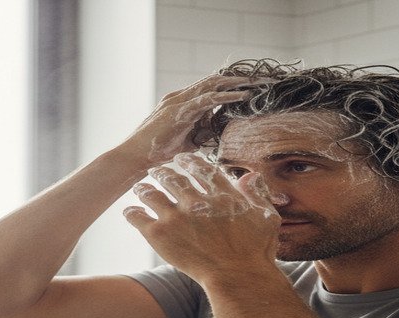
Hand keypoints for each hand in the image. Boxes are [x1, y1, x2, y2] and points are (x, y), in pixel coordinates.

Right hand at [119, 75, 270, 166]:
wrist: (135, 156)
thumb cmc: (157, 152)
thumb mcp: (187, 142)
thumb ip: (202, 134)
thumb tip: (221, 135)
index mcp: (184, 102)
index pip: (211, 87)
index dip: (232, 85)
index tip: (252, 87)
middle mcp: (182, 96)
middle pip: (215, 81)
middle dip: (239, 79)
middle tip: (263, 80)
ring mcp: (180, 100)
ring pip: (214, 84)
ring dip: (238, 83)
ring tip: (259, 83)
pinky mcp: (180, 109)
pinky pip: (208, 98)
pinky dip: (227, 96)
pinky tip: (243, 96)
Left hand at [123, 152, 279, 283]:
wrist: (237, 277)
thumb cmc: (256, 252)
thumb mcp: (267, 218)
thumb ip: (257, 195)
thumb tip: (250, 176)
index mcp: (222, 194)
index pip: (201, 169)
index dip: (189, 162)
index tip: (182, 159)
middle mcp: (196, 200)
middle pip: (172, 177)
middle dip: (162, 172)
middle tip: (156, 170)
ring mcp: (176, 216)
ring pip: (152, 194)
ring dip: (144, 189)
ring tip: (140, 189)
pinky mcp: (160, 234)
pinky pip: (138, 217)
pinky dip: (133, 213)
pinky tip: (131, 212)